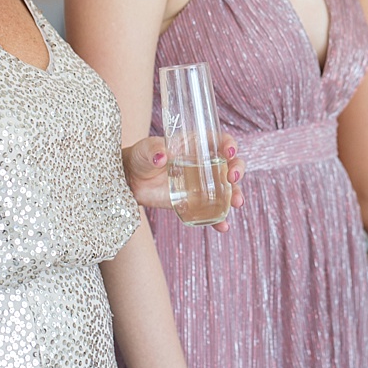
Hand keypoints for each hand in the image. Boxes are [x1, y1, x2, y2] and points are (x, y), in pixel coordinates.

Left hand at [123, 135, 246, 232]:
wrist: (130, 180)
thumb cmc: (140, 157)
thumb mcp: (145, 150)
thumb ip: (154, 151)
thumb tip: (162, 157)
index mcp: (197, 145)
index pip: (220, 141)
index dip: (229, 144)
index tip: (229, 151)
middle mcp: (205, 163)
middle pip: (230, 164)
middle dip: (238, 170)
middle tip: (233, 178)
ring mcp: (202, 184)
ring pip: (227, 189)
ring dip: (236, 195)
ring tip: (237, 203)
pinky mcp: (194, 202)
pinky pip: (211, 211)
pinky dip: (219, 220)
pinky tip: (223, 226)